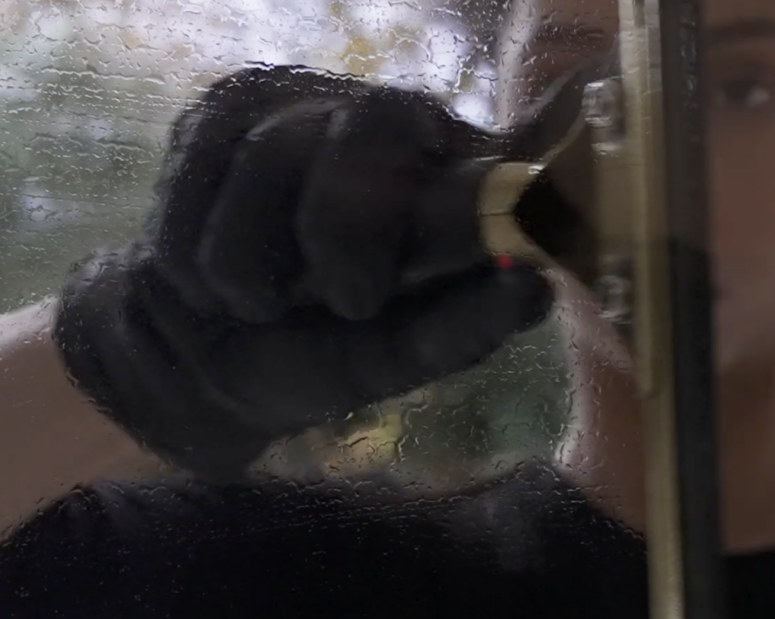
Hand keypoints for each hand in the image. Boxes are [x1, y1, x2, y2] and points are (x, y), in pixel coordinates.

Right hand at [55, 66, 553, 477]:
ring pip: (273, 150)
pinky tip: (212, 274)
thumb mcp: (398, 357)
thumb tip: (538, 284)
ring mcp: (310, 103)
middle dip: (342, 225)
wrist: (198, 359)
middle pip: (374, 120)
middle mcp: (396, 124)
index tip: (578, 106)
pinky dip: (195, 237)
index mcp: (461, 181)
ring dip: (253, 258)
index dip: (544, 122)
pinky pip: (204, 155)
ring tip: (263, 303)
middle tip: (345, 302)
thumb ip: (469, 325)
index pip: (514, 136)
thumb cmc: (320, 357)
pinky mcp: (228, 108)